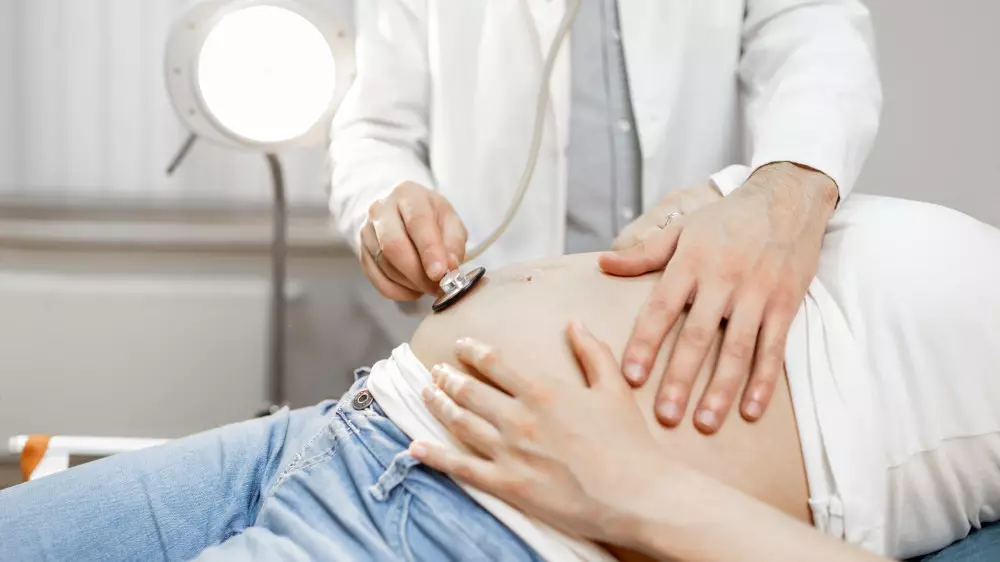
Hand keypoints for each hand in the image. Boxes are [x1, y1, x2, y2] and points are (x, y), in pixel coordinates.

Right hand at [359, 182, 467, 300]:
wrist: (397, 213)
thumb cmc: (428, 217)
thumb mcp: (449, 219)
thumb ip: (454, 242)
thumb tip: (450, 267)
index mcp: (408, 195)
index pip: (417, 221)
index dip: (429, 250)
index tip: (440, 273)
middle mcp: (382, 210)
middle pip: (394, 246)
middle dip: (418, 273)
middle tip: (438, 287)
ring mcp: (367, 232)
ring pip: (386, 266)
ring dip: (411, 283)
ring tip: (430, 286)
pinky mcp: (362, 253)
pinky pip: (378, 280)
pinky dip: (399, 291)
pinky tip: (414, 289)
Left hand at [408, 324, 670, 545]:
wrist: (636, 494)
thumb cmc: (628, 441)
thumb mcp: (613, 385)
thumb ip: (591, 350)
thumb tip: (573, 322)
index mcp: (542, 390)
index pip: (494, 363)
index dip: (472, 351)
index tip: (461, 345)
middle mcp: (518, 417)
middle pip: (469, 391)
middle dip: (448, 378)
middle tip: (436, 371)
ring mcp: (509, 452)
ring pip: (460, 423)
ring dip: (438, 406)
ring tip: (426, 394)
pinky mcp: (507, 484)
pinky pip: (460, 468)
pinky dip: (434, 455)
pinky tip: (415, 446)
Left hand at [599, 162, 838, 433]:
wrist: (787, 198)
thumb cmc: (727, 218)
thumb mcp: (682, 228)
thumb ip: (643, 253)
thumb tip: (603, 265)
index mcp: (691, 263)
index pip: (661, 308)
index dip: (645, 343)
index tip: (631, 376)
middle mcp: (723, 280)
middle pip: (698, 336)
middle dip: (680, 379)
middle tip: (665, 416)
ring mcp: (756, 294)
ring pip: (737, 349)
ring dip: (721, 389)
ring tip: (704, 422)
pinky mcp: (785, 304)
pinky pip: (774, 349)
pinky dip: (763, 381)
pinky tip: (750, 410)